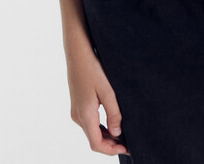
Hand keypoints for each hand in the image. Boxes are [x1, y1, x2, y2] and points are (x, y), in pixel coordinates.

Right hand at [66, 42, 130, 156]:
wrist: (77, 52)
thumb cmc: (92, 68)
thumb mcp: (107, 90)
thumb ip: (114, 113)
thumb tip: (117, 133)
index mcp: (85, 115)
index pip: (96, 144)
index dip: (111, 150)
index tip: (126, 148)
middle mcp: (78, 116)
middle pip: (93, 140)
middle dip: (110, 145)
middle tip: (127, 143)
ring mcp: (76, 111)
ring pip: (91, 132)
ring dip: (105, 137)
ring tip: (121, 134)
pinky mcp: (77, 105)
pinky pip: (89, 123)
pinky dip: (100, 127)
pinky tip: (110, 123)